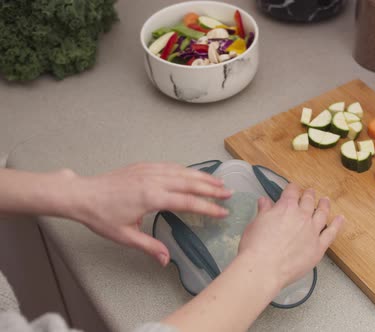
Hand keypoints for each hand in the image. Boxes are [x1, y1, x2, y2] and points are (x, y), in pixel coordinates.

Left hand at [67, 163, 231, 265]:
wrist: (81, 195)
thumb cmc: (100, 216)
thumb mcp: (125, 236)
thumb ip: (149, 247)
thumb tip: (166, 260)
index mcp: (151, 198)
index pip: (187, 202)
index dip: (208, 207)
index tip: (223, 212)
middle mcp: (153, 181)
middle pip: (190, 183)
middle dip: (212, 188)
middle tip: (229, 193)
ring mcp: (149, 171)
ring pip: (182, 171)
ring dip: (202, 176)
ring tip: (218, 181)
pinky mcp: (143, 166)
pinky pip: (170, 166)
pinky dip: (186, 169)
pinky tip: (193, 174)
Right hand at [238, 183, 343, 288]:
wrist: (264, 267)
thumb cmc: (255, 246)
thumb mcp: (256, 223)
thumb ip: (264, 211)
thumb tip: (264, 201)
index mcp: (286, 207)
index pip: (291, 192)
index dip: (292, 188)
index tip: (293, 188)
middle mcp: (302, 216)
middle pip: (308, 201)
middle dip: (309, 195)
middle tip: (310, 192)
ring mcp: (312, 231)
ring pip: (322, 214)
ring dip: (324, 205)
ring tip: (325, 201)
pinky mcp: (319, 247)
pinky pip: (331, 233)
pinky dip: (337, 225)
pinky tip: (340, 219)